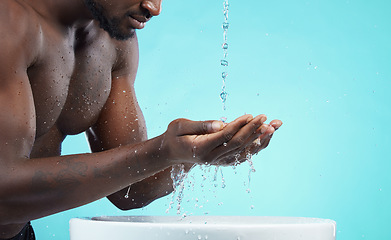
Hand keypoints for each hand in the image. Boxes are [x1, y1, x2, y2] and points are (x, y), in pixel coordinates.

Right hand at [163, 114, 281, 165]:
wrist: (171, 153)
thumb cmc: (175, 136)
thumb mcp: (180, 126)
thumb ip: (200, 125)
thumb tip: (221, 123)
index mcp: (201, 148)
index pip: (225, 136)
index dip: (239, 125)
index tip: (251, 115)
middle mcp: (212, 158)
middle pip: (238, 144)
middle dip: (253, 130)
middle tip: (266, 118)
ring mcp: (219, 161)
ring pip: (244, 151)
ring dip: (260, 138)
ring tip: (274, 126)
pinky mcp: (224, 161)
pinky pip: (243, 155)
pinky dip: (256, 146)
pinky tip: (266, 136)